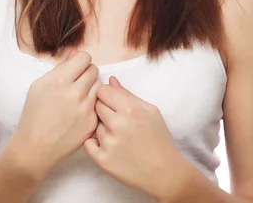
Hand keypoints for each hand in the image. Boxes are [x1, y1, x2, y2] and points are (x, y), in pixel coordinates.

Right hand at [8, 50, 101, 178]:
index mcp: (60, 80)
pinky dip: (91, 106)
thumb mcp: (39, 85)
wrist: (35, 147)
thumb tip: (75, 54)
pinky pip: (98, 105)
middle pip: (94, 70)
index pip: (84, 57)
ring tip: (79, 97)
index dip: (80, 61)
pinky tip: (79, 112)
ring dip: (91, 88)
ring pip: (99, 87)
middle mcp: (75, 93)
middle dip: (86, 73)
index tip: (76, 68)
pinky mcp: (92, 123)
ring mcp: (86, 109)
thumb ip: (60, 67)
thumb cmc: (34, 114)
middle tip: (77, 82)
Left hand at [83, 76, 183, 198]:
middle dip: (103, 109)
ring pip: (93, 125)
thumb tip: (110, 81)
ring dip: (102, 128)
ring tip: (118, 136)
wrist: (164, 172)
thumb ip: (128, 94)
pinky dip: (95, 143)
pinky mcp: (102, 160)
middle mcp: (118, 124)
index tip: (110, 101)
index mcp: (130, 109)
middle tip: (115, 119)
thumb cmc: (159, 139)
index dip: (106, 94)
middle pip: (96, 106)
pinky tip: (109, 145)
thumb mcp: (150, 111)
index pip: (102, 90)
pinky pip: (88, 143)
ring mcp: (109, 143)